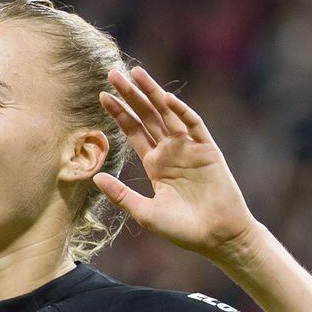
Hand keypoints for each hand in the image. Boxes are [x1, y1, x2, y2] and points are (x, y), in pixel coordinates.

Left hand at [96, 66, 256, 261]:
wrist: (216, 237)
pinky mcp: (208, 150)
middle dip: (131, 95)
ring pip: (168, 114)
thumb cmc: (182, 230)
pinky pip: (194, 126)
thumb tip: (95, 178)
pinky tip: (166, 99)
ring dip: (153, 93)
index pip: (134, 131)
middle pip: (148, 116)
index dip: (119, 113)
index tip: (102, 96)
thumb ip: (121, 195)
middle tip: (113, 73)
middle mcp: (172, 151)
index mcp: (156, 164)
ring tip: (136, 73)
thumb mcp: (145, 213)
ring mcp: (190, 148)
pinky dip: (181, 112)